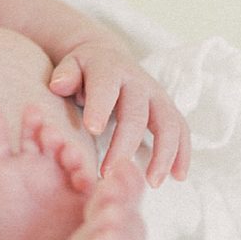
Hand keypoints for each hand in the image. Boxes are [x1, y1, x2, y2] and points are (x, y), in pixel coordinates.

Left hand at [49, 38, 190, 185]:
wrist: (106, 57)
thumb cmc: (82, 71)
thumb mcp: (70, 66)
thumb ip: (65, 76)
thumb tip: (58, 85)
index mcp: (109, 70)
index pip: (105, 88)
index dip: (100, 107)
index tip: (92, 130)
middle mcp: (137, 81)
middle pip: (136, 114)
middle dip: (125, 145)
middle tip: (110, 173)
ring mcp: (156, 95)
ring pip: (167, 123)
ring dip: (163, 154)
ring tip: (152, 183)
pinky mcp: (167, 108)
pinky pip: (181, 129)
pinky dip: (182, 153)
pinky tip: (179, 177)